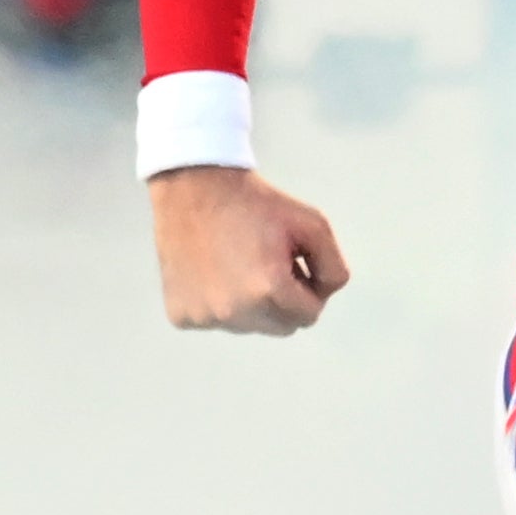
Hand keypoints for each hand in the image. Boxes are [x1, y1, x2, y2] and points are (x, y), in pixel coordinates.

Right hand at [150, 165, 351, 333]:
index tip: (295, 263)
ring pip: (249, 326)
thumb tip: (324, 296)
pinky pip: (215, 321)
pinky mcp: (182, 316)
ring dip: (252, 304)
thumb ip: (334, 267)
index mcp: (268, 289)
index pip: (309, 315)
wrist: (193, 187)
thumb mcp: (313, 222)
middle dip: (284, 300)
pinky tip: (213, 271)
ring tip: (239, 263)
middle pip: (281, 327)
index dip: (308, 287)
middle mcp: (234, 312)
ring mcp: (205, 317)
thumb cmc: (255, 203)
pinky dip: (219, 303)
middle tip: (269, 263)